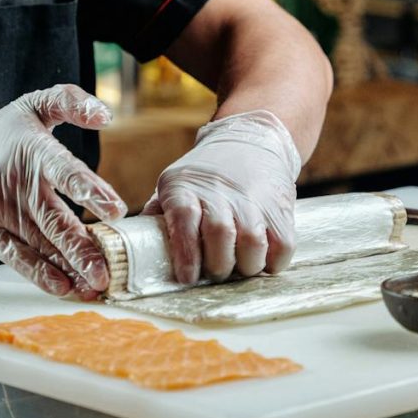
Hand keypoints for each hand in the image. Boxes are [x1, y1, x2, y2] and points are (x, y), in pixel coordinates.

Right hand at [0, 84, 126, 297]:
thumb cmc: (0, 134)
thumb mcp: (32, 105)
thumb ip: (70, 101)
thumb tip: (104, 115)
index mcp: (32, 149)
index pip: (63, 170)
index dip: (89, 190)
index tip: (115, 209)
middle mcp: (15, 184)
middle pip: (53, 218)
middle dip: (82, 245)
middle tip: (108, 267)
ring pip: (39, 244)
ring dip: (69, 266)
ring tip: (96, 284)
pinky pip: (17, 258)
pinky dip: (40, 275)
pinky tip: (63, 287)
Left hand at [142, 110, 300, 284]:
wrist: (251, 140)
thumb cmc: (206, 173)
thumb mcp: (176, 183)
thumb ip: (159, 214)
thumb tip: (135, 247)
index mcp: (186, 186)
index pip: (184, 219)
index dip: (186, 252)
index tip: (187, 277)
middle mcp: (220, 191)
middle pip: (220, 235)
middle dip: (218, 265)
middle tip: (215, 272)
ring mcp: (253, 199)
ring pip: (252, 243)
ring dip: (246, 266)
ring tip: (239, 266)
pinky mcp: (280, 209)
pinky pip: (282, 246)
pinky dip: (273, 263)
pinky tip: (262, 259)